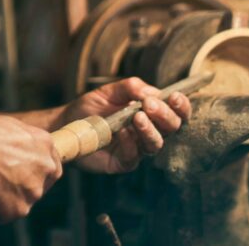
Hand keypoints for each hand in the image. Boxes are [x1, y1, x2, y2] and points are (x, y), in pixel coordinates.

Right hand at [0, 113, 61, 223]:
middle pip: (38, 184)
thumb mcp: (2, 127)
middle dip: (21, 187)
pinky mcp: (17, 210)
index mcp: (43, 142)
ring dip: (2, 198)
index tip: (20, 172)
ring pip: (18, 201)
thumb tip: (9, 154)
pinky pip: (0, 214)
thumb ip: (16, 144)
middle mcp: (44, 167)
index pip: (48, 163)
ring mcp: (33, 191)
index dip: (34, 170)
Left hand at [58, 77, 190, 173]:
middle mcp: (148, 132)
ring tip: (137, 118)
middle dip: (165, 115)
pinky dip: (130, 144)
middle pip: (170, 128)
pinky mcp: (122, 162)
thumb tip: (152, 92)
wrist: (67, 123)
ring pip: (155, 144)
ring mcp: (136, 148)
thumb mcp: (110, 91)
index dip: (181, 106)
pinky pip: (133, 157)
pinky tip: (121, 132)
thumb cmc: (91, 106)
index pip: (176, 112)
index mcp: (151, 113)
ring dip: (149, 130)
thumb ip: (131, 87)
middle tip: (150, 105)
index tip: (175, 97)